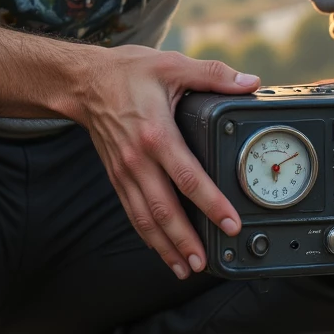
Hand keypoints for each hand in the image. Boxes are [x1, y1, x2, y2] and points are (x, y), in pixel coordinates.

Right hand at [78, 45, 257, 278]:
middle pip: (164, 209)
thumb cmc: (128, 73)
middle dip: (186, 240)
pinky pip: (133, 213)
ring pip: (146, 218)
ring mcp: (125, 172)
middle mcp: (138, 160)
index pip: (188, 177)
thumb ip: (213, 75)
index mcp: (156, 134)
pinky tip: (162, 250)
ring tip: (186, 268)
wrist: (84, 82)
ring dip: (166, 246)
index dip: (212, 204)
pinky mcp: (117, 177)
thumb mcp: (172, 65)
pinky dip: (148, 236)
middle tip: (205, 262)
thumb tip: (249, 82)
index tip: (230, 223)